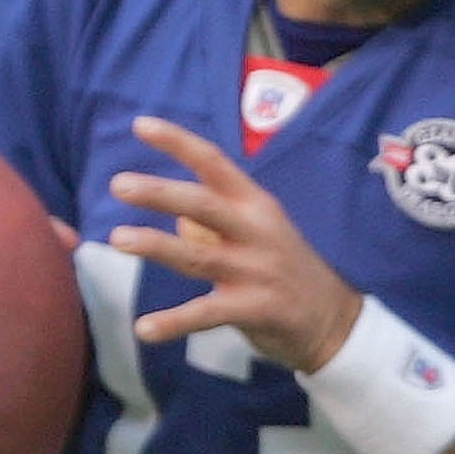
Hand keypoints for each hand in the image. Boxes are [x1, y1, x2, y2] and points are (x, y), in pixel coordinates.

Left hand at [103, 114, 361, 370]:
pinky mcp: (255, 310)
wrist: (335, 320)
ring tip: (119, 238)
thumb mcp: (256, 233)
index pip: (214, 164)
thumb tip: (174, 211)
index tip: (140, 124)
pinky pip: (207, 315)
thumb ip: (213, 221)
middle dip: (161, 192)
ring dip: (157, 246)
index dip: (178, 143)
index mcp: (255, 205)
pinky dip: (174, 323)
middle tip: (119, 184)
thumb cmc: (284, 268)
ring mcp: (256, 271)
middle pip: (204, 205)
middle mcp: (256, 232)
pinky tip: (144, 329)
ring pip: (199, 256)